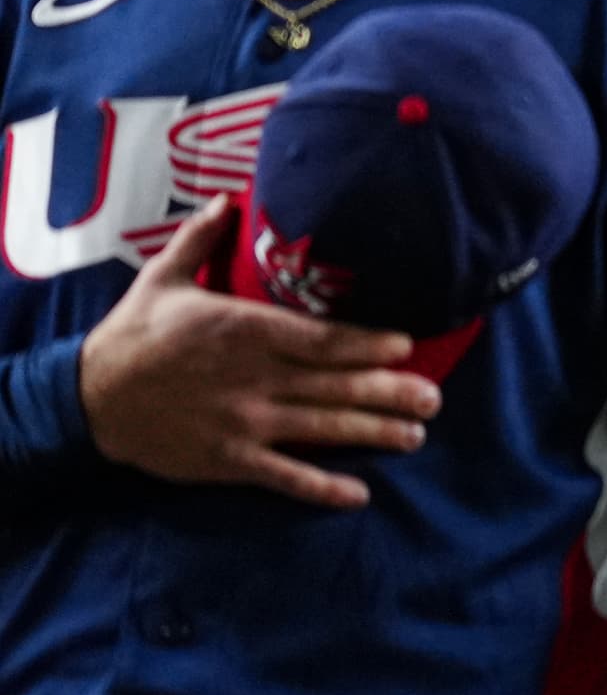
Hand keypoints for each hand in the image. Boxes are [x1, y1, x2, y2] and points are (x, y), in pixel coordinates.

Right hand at [76, 200, 439, 507]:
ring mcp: (243, 423)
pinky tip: (360, 495)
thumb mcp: (163, 279)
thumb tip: (227, 200)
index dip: (367, 345)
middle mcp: (253, 379)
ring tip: (415, 436)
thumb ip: (201, 241)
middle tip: (433, 399)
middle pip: (334, 386)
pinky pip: (284, 476)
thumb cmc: (133, 335)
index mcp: (244, 332)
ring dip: (373, 434)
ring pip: (322, 429)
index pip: (320, 340)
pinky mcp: (228, 460)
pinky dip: (321, 488)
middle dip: (389, 393)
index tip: (406, 346)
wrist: (86, 398)